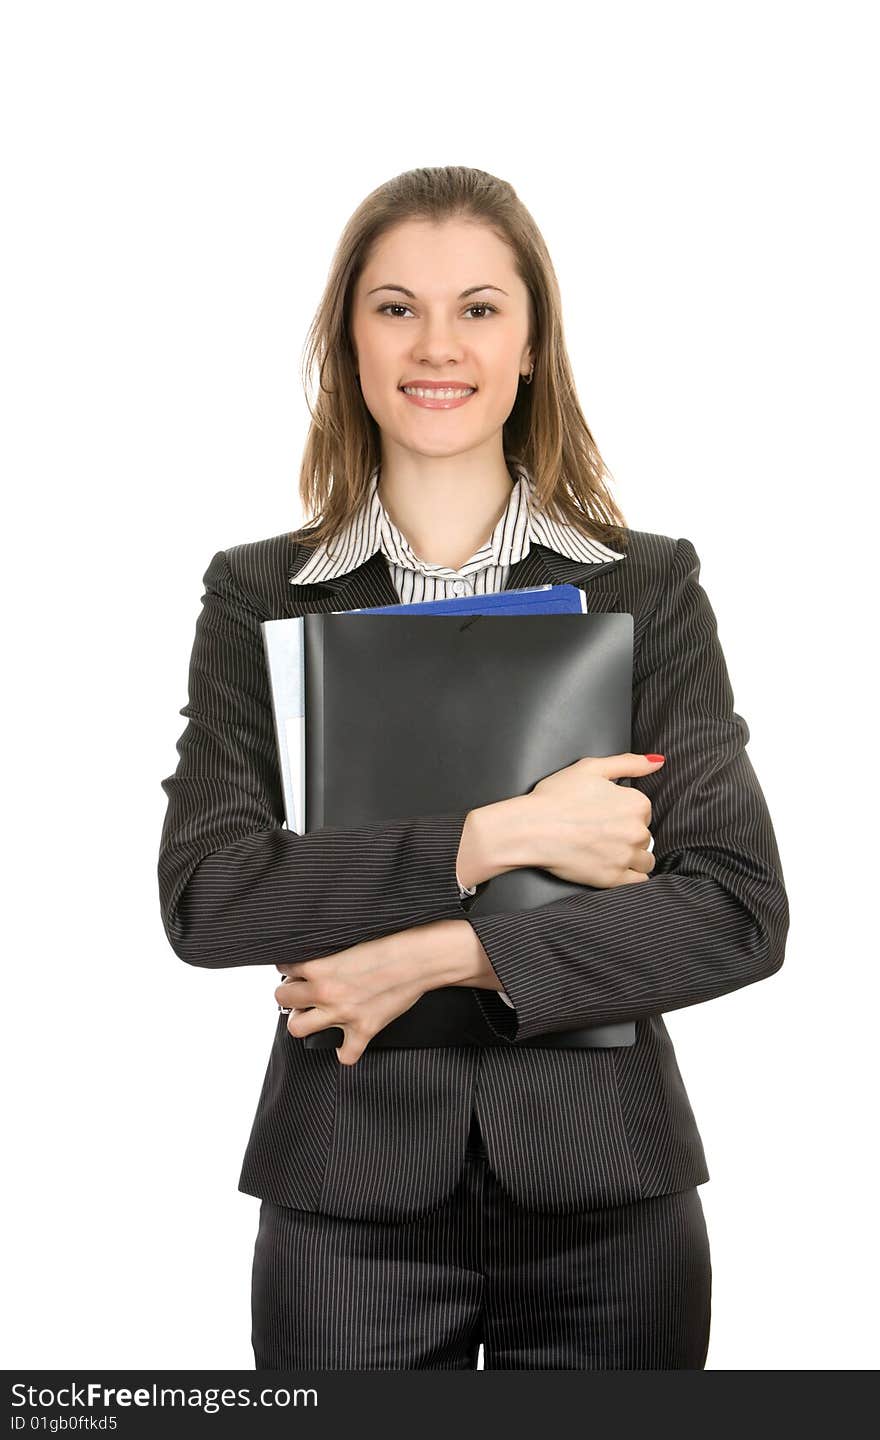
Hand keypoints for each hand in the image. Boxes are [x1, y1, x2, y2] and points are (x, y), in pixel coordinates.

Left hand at [273, 920, 491, 1065]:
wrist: (420, 958)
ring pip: (297, 1028)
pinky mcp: (363, 1030)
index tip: (299, 968)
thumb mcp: (351, 939)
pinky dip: (344, 1051)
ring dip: (303, 1021)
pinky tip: (346, 1040)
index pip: (284, 966)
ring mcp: (342, 1014)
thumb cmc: (392, 942)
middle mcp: (325, 992)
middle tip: (302, 991)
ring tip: (314, 1014)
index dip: (291, 967)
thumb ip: (330, 951)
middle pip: (282, 998)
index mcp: (320, 965)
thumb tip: (318, 955)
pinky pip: (344, 1055)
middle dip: (290, 994)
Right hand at [525, 752, 663, 887]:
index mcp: (636, 803)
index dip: (624, 811)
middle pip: (644, 835)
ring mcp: (626, 857)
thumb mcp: (592, 768)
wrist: (530, 828)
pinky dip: (631, 875)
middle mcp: (637, 831)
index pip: (644, 810)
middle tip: (601, 831)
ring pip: (645, 859)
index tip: (605, 813)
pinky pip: (638, 880)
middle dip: (628, 834)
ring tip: (606, 850)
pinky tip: (614, 867)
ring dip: (632, 856)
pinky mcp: (613, 879)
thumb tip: (658, 762)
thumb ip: (629, 763)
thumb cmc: (556, 796)